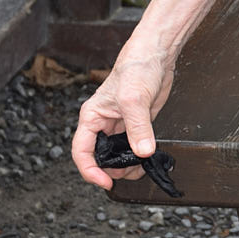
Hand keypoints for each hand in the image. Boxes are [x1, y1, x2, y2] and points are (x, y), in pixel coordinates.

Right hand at [71, 48, 175, 189]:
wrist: (156, 55)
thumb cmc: (136, 68)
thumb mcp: (134, 99)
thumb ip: (138, 127)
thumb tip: (142, 152)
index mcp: (92, 117)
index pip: (82, 151)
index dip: (90, 170)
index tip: (105, 182)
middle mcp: (103, 123)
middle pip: (101, 156)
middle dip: (113, 170)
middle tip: (130, 173)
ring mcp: (120, 125)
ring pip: (118, 154)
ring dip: (127, 165)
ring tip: (141, 169)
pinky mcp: (137, 124)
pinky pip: (134, 147)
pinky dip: (140, 156)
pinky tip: (149, 158)